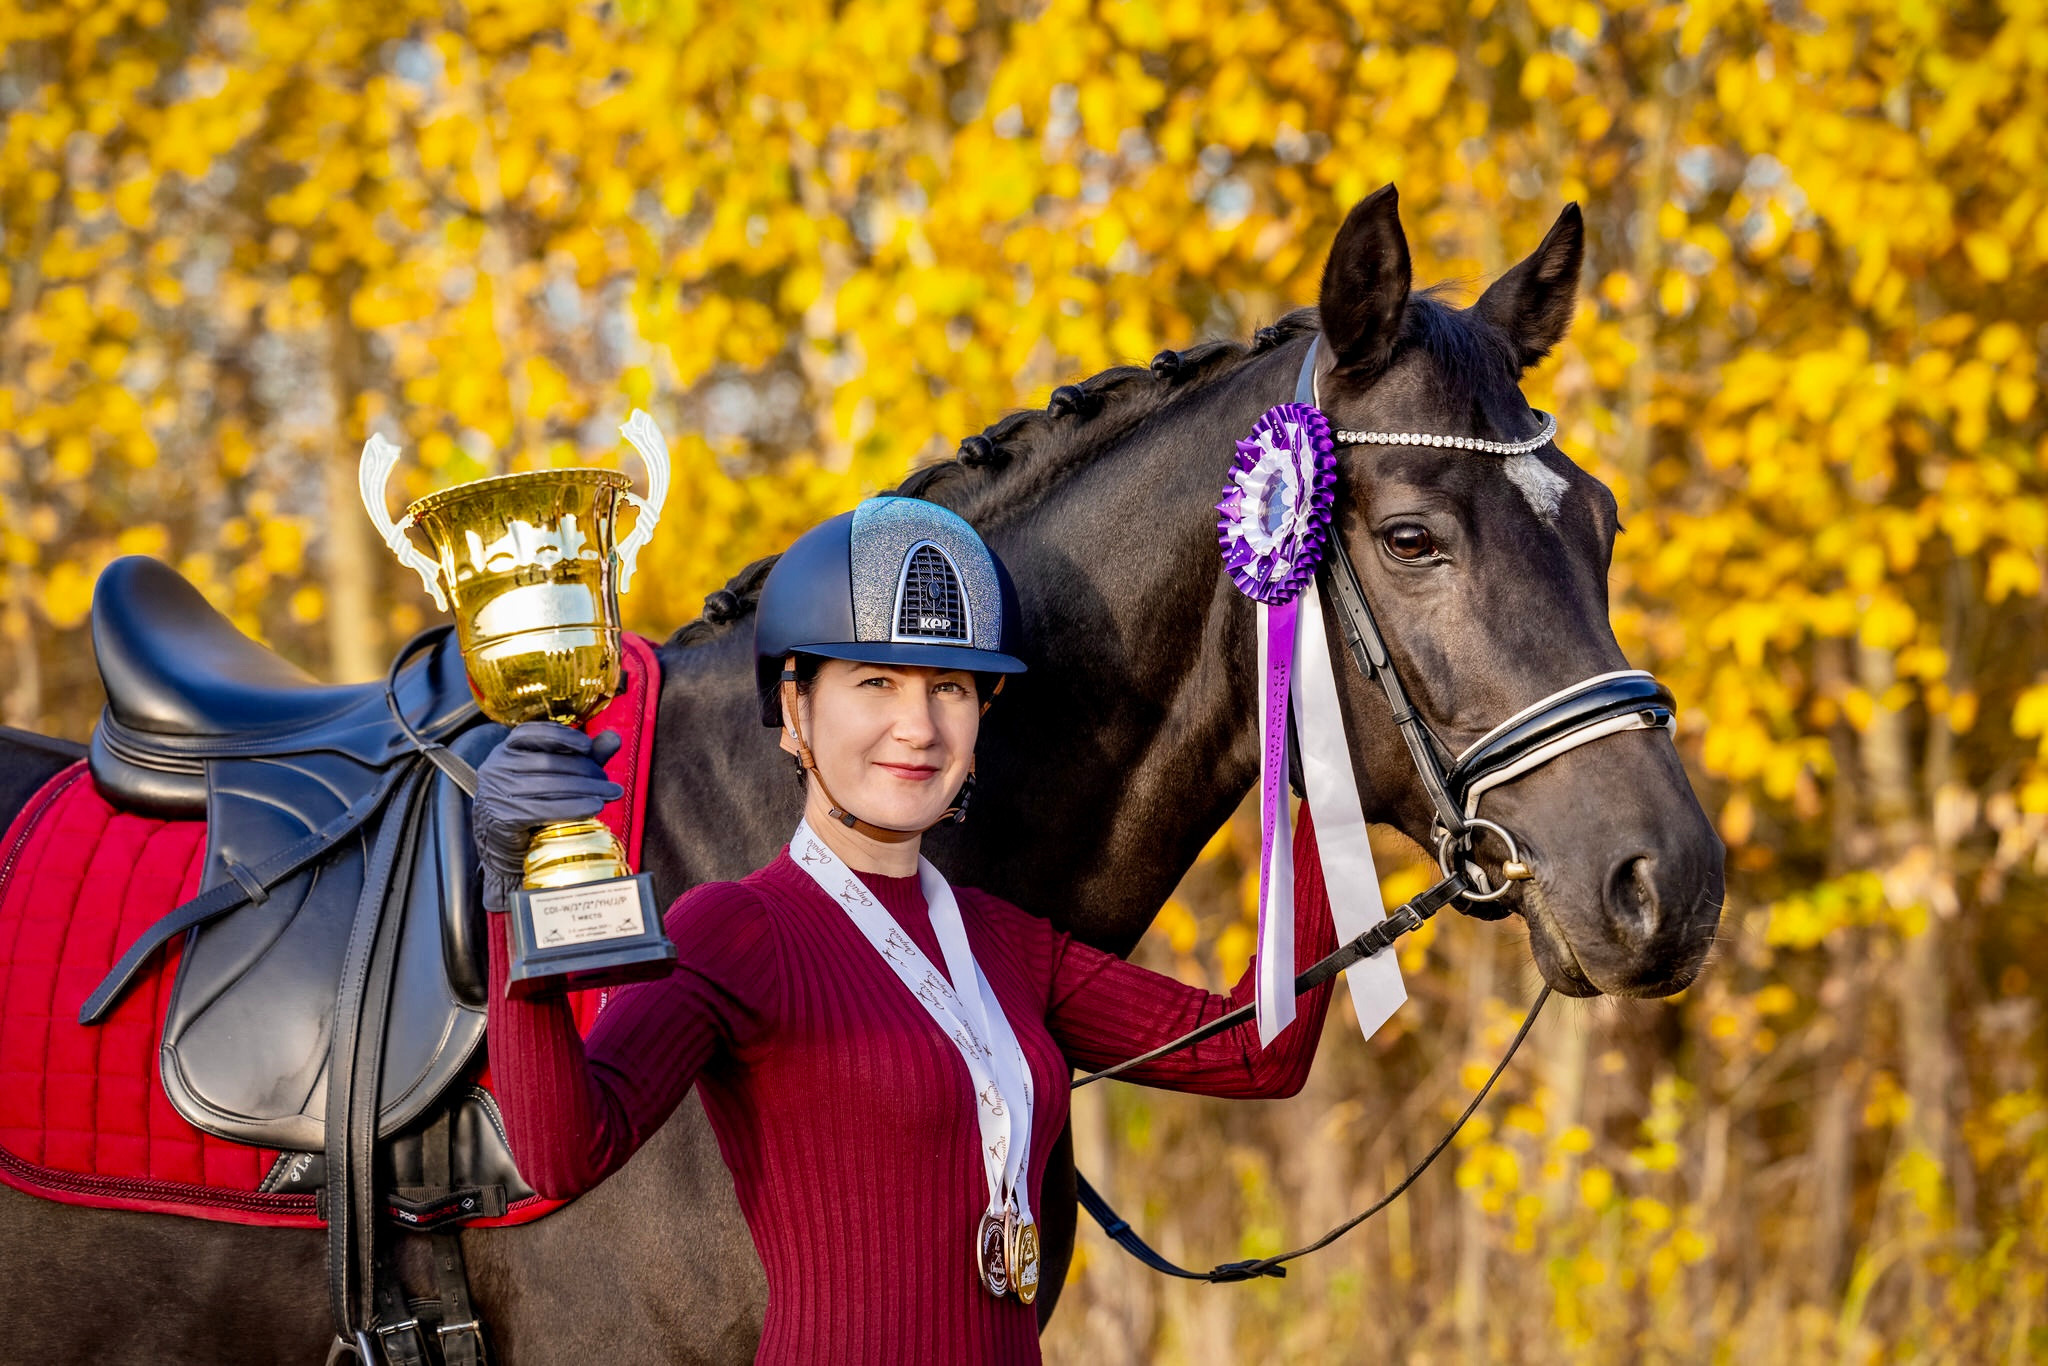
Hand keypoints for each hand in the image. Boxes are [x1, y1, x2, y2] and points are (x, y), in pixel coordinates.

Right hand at [473, 721, 624, 911]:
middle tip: (610, 782)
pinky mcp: (503, 817)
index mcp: (505, 750)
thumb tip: (614, 739)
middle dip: (586, 770)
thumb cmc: (533, 804)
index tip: (588, 746)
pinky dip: (574, 808)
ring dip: (587, 789)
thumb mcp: (558, 775)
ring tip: (612, 794)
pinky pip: (545, 809)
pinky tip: (595, 808)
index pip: (529, 732)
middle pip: (548, 762)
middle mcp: (496, 767)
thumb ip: (583, 756)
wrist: (505, 847)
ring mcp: (496, 793)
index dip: (560, 736)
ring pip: (550, 785)